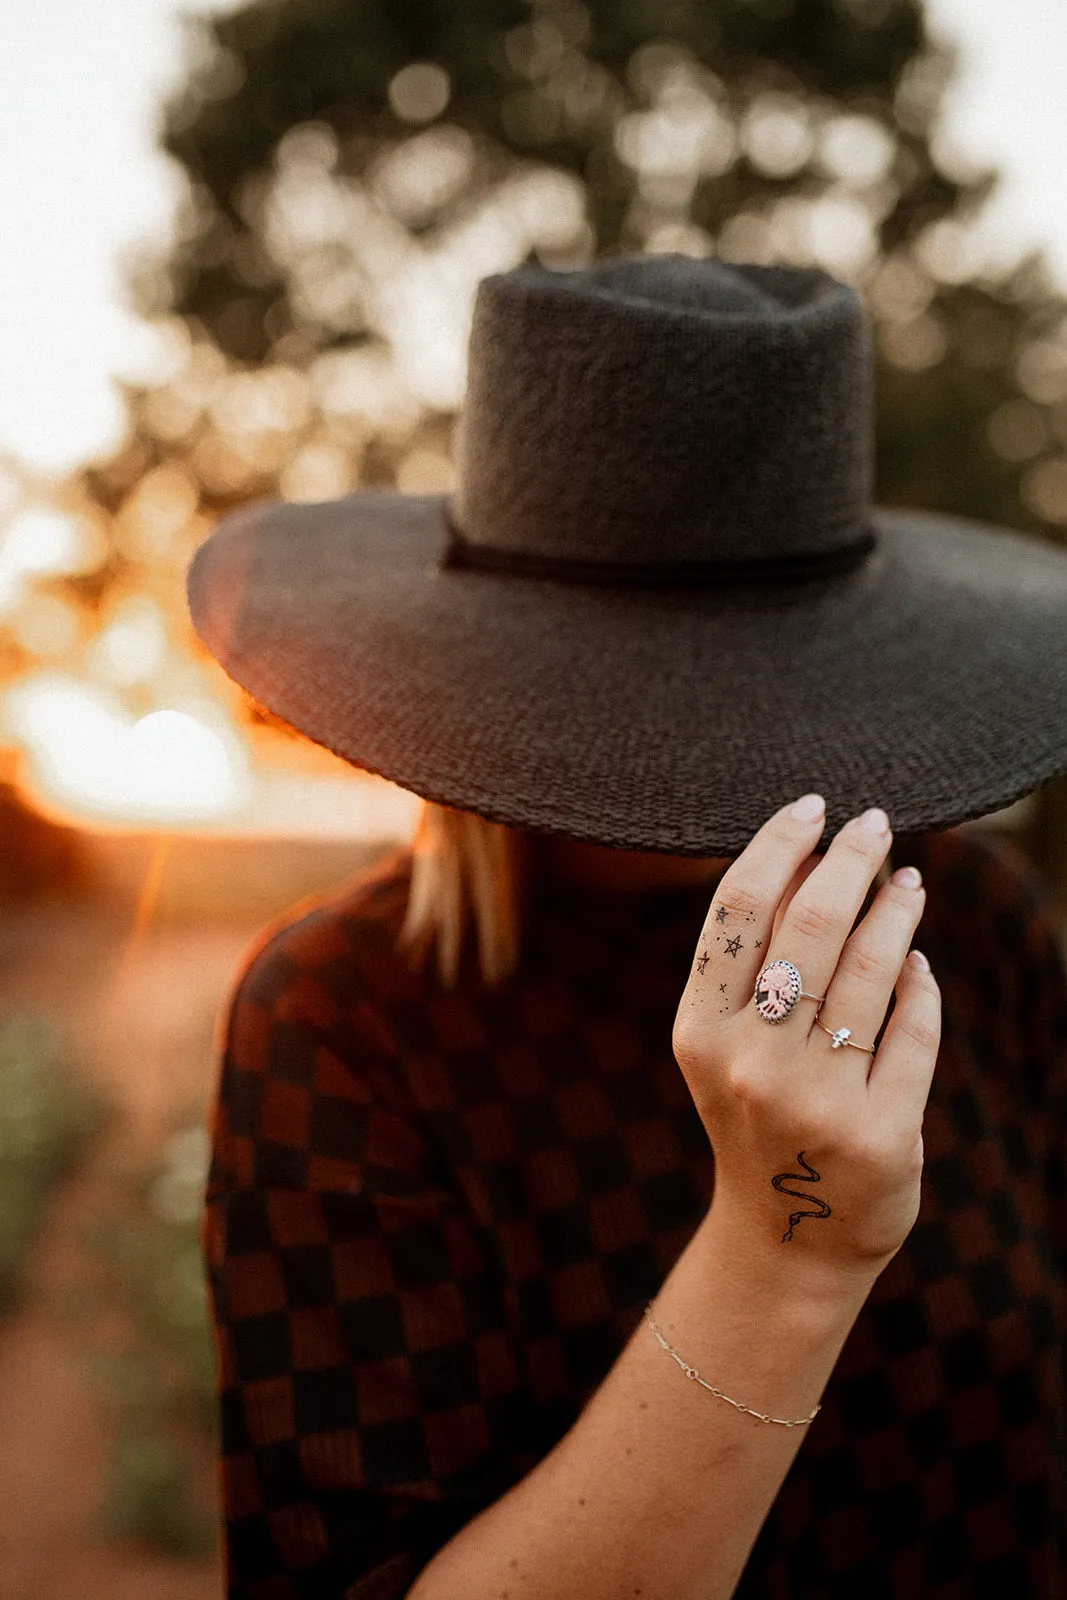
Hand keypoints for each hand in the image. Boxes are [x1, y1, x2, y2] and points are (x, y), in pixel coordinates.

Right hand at [672, 795, 939, 1292]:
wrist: (787, 1239)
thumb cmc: (757, 1117)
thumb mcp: (727, 1046)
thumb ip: (752, 964)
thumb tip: (805, 854)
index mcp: (699, 1033)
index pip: (739, 909)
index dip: (780, 843)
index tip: (813, 806)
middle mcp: (752, 1063)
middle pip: (811, 922)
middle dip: (849, 857)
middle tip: (873, 823)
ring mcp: (818, 1101)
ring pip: (873, 966)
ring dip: (896, 907)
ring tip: (908, 881)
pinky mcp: (882, 1133)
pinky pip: (913, 1027)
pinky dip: (920, 982)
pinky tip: (916, 960)